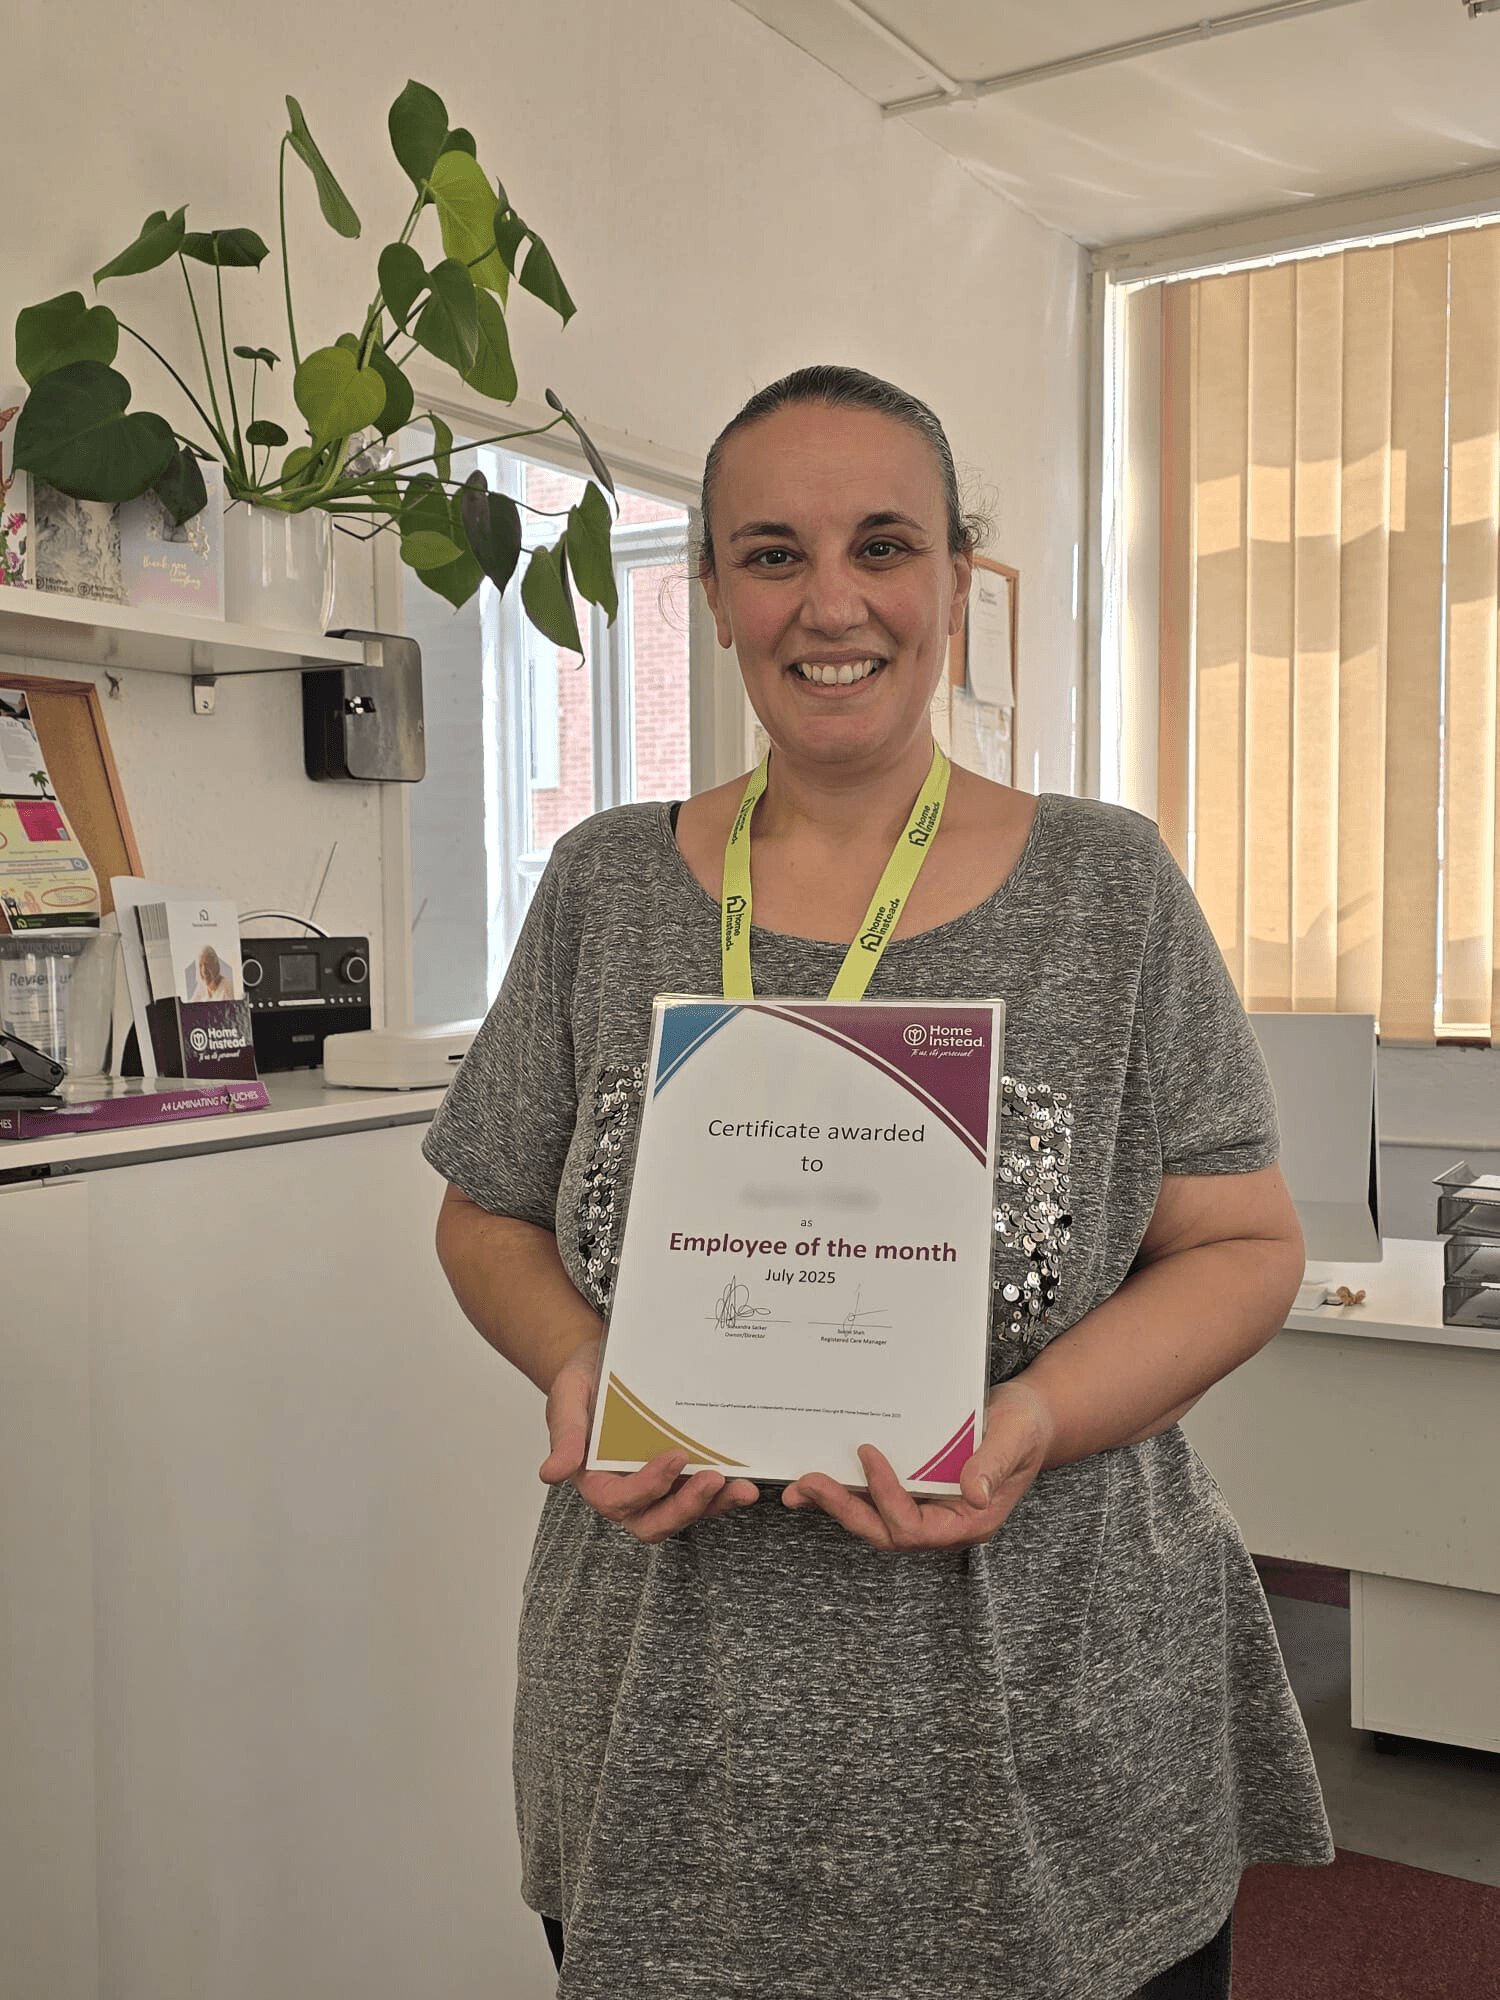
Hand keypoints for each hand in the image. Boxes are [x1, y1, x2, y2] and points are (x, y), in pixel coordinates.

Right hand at [539, 1336, 759, 1543]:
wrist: (604, 1360)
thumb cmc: (583, 1381)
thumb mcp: (568, 1398)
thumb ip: (565, 1436)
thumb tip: (550, 1474)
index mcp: (595, 1480)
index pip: (619, 1500)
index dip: (648, 1486)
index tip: (674, 1456)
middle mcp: (627, 1491)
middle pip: (654, 1522)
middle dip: (686, 1508)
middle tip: (714, 1480)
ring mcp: (657, 1487)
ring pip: (683, 1513)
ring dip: (714, 1505)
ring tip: (744, 1488)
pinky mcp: (680, 1476)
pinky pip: (701, 1494)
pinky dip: (723, 1492)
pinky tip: (746, 1480)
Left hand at [781, 1380, 1054, 1552]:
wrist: (1028, 1416)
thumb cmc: (1025, 1427)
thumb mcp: (1014, 1438)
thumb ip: (993, 1465)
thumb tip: (973, 1493)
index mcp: (968, 1520)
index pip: (916, 1526)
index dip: (887, 1496)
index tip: (868, 1454)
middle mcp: (943, 1521)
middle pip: (885, 1531)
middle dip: (844, 1509)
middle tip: (809, 1484)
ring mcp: (926, 1508)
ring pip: (873, 1519)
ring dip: (834, 1505)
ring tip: (797, 1490)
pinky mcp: (913, 1490)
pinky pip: (874, 1499)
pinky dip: (845, 1490)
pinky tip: (817, 1479)